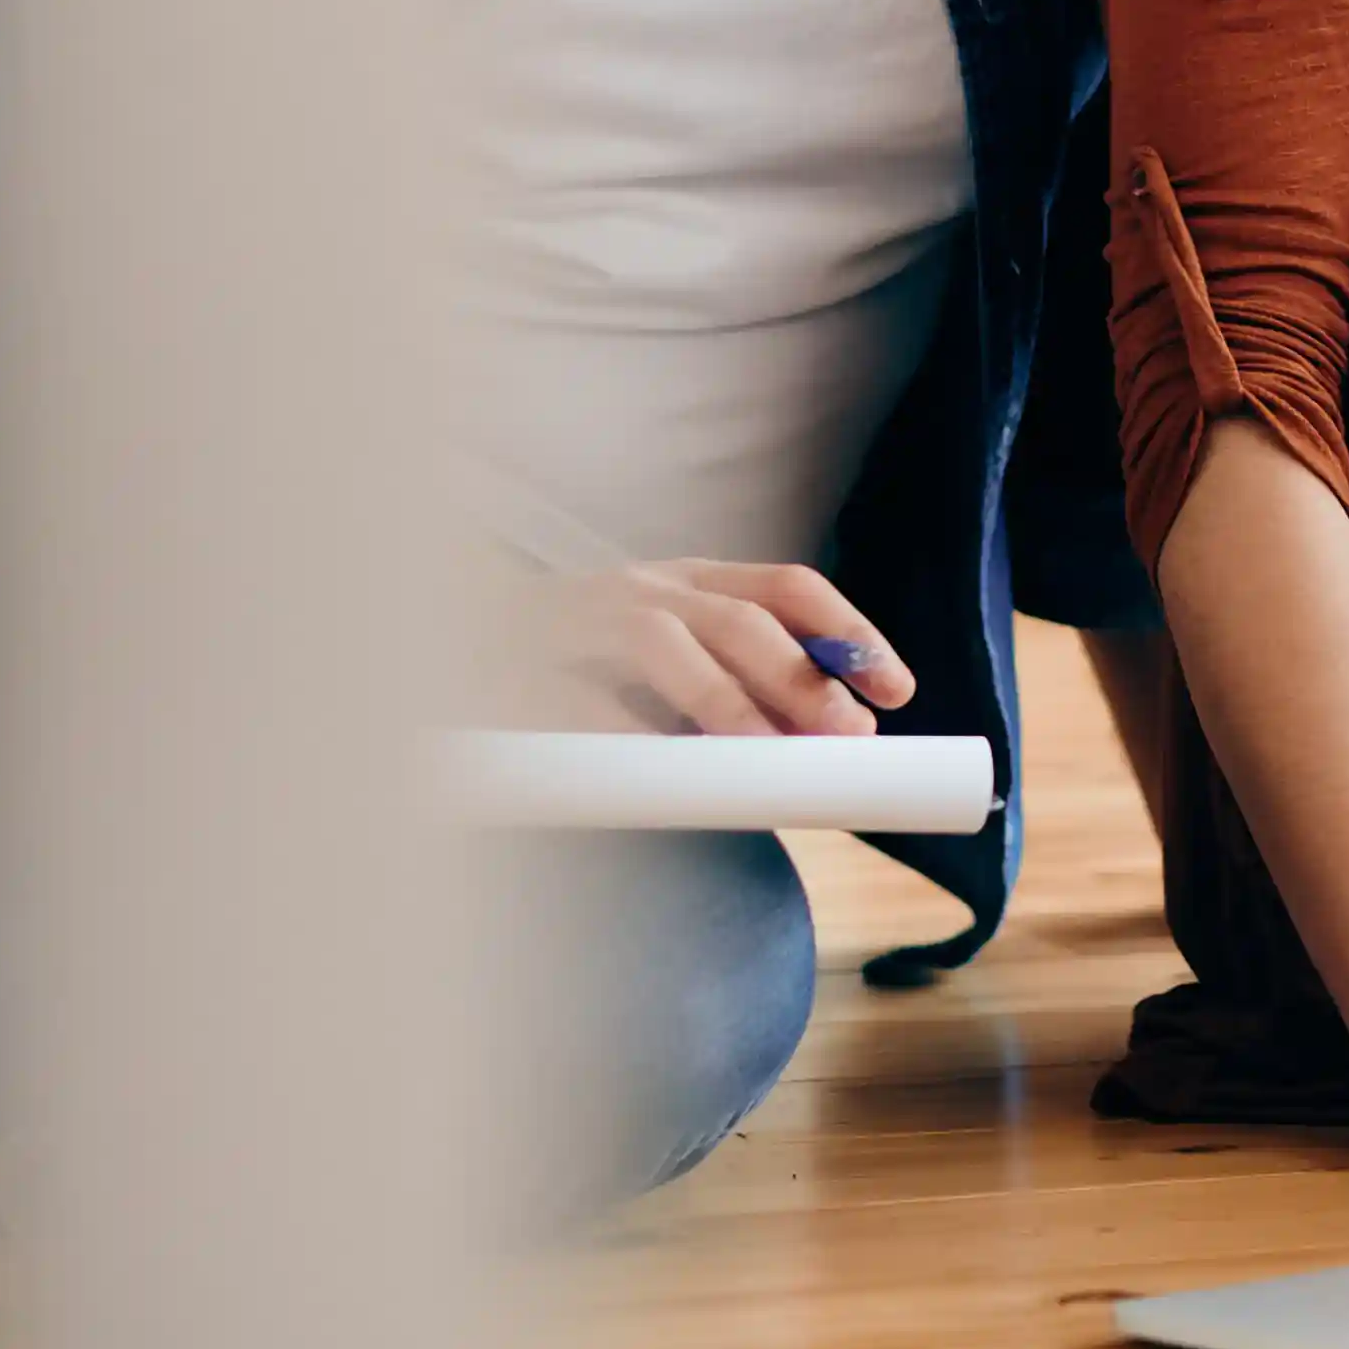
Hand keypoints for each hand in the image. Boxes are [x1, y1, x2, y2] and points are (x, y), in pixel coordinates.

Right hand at [517, 560, 914, 739]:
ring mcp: (582, 619)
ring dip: (727, 702)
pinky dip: (627, 731)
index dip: (850, 634)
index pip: (788, 587)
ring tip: (768, 755)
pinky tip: (663, 767)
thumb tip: (823, 748)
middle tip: (849, 733)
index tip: (898, 689)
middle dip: (802, 678)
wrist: (450, 640)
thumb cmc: (579, 665)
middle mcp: (642, 589)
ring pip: (668, 646)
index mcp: (689, 581)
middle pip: (741, 620)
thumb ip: (734, 690)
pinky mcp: (523, 664)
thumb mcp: (667, 662)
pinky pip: (582, 696)